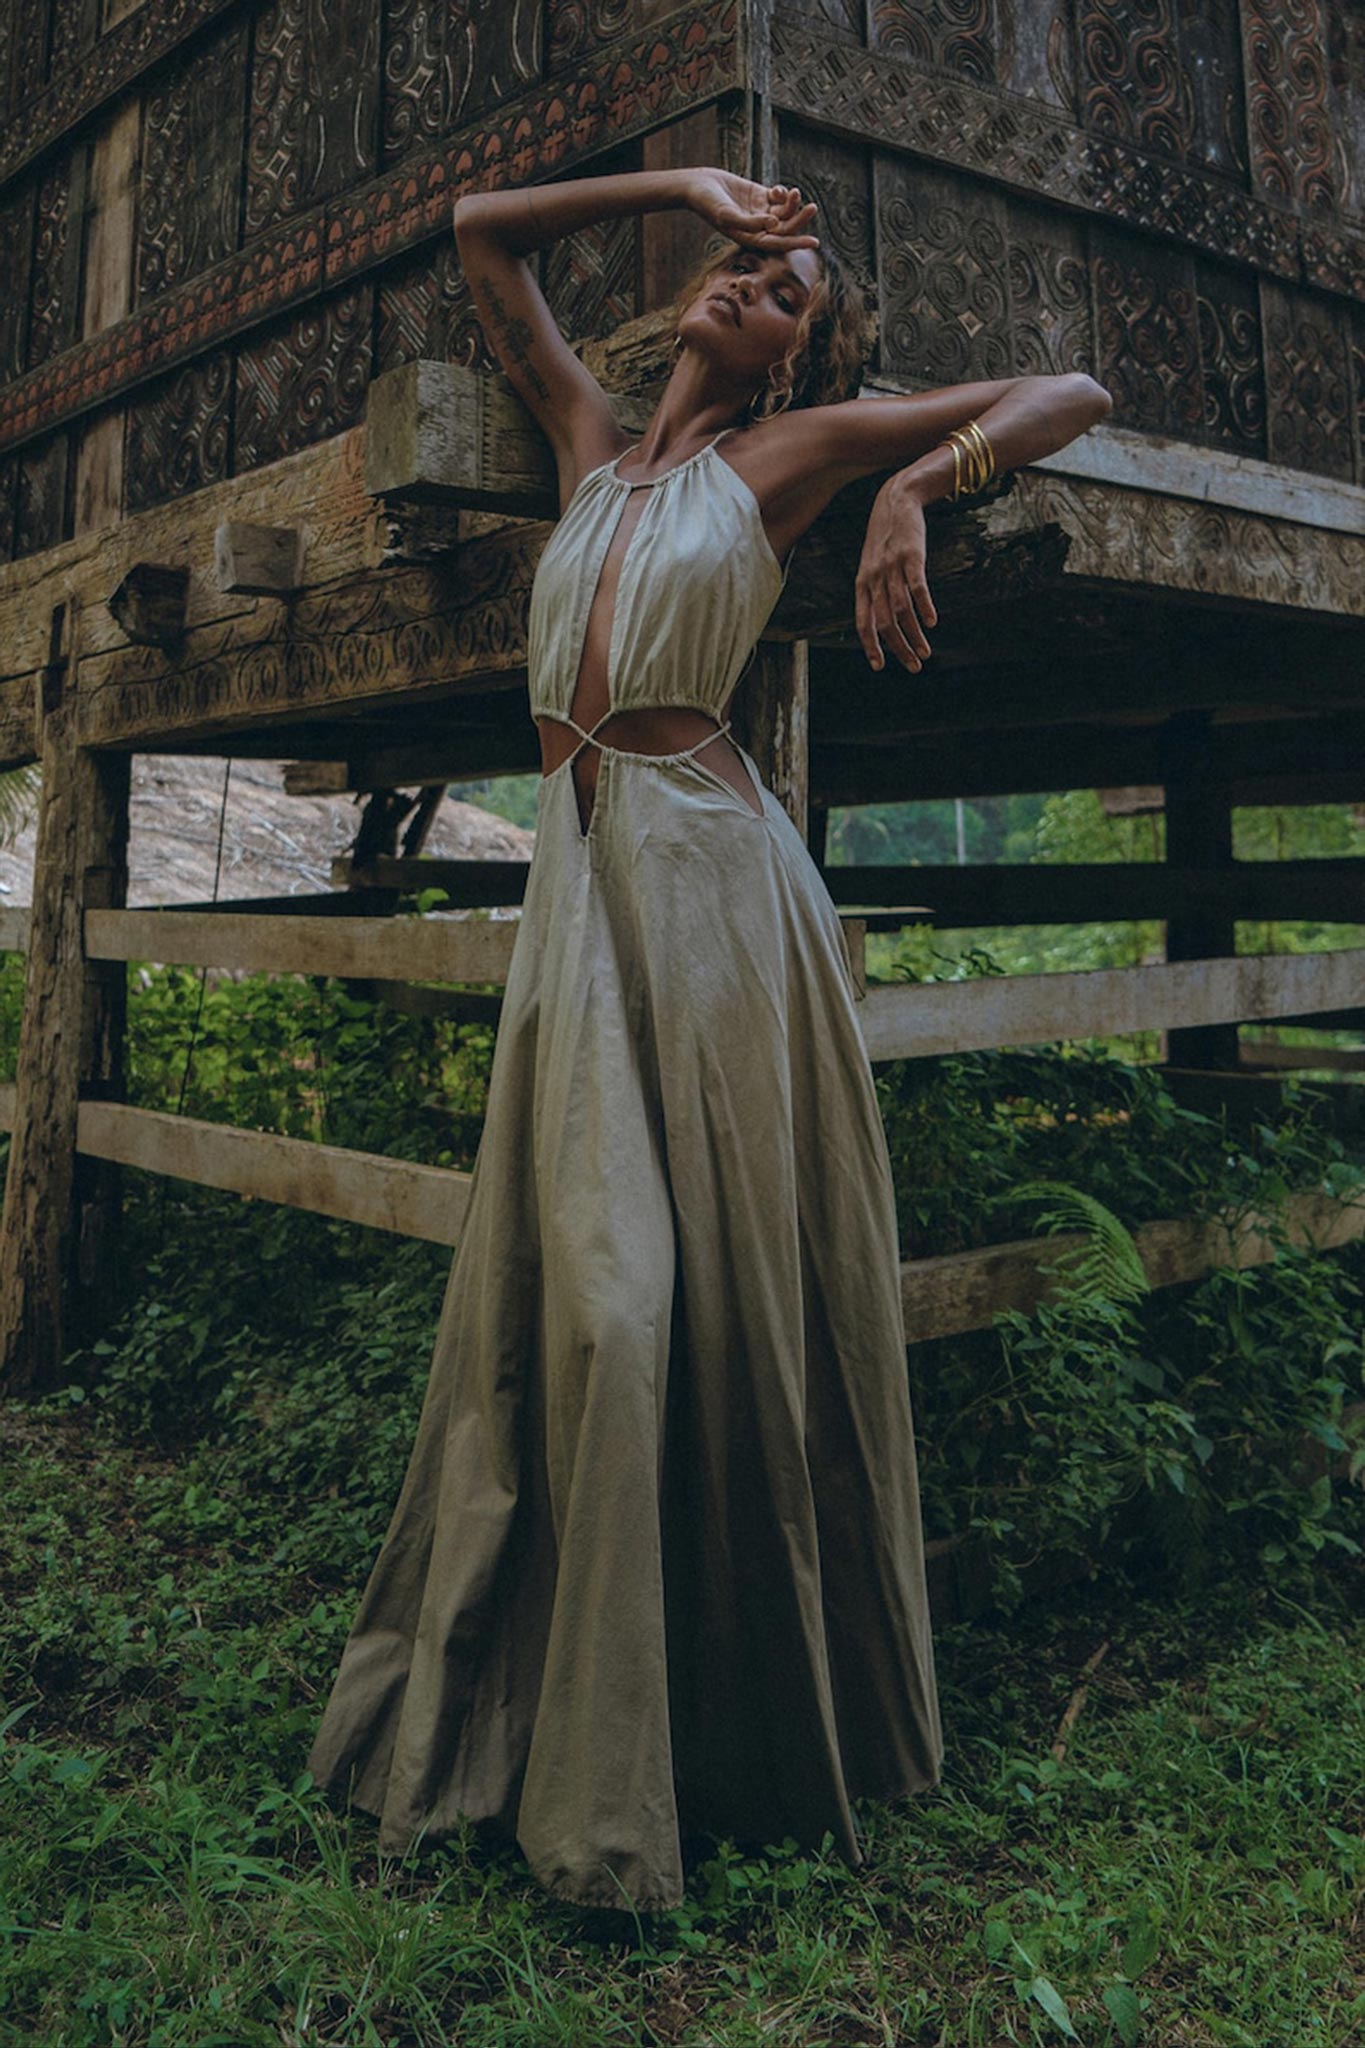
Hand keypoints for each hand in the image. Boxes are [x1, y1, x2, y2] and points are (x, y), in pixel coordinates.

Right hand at [685, 169, 818, 251]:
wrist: (698, 186)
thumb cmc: (709, 204)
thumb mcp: (729, 215)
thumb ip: (751, 222)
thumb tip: (774, 224)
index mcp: (751, 239)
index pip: (779, 244)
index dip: (797, 243)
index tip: (815, 242)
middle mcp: (758, 227)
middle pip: (785, 227)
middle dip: (799, 219)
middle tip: (812, 208)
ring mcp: (759, 211)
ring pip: (784, 210)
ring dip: (792, 202)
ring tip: (794, 193)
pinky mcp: (759, 195)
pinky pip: (778, 196)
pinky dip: (781, 193)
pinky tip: (777, 189)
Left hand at [856, 481, 935, 673]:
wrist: (897, 500)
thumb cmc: (886, 538)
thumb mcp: (872, 565)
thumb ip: (874, 592)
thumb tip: (881, 623)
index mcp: (862, 584)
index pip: (863, 622)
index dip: (871, 646)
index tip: (880, 666)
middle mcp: (874, 578)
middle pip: (885, 622)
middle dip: (899, 648)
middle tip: (914, 666)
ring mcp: (892, 567)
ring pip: (901, 610)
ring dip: (914, 635)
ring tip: (926, 651)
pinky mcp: (911, 556)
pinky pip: (917, 588)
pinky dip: (925, 608)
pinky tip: (932, 622)